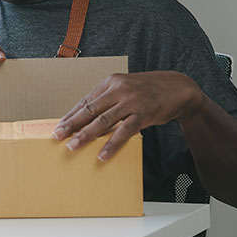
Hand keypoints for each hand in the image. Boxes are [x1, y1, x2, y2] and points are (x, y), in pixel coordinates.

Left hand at [52, 71, 205, 159]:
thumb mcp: (126, 88)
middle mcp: (118, 89)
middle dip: (71, 124)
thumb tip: (89, 118)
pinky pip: (124, 131)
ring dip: (86, 135)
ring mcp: (130, 101)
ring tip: (73, 146)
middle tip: (58, 135)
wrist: (178, 88)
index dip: (71, 114)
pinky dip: (111, 144)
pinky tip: (102, 155)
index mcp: (111, 81)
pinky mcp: (143, 113)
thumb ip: (109, 99)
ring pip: (103, 120)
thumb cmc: (149, 90)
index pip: (86, 100)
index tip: (58, 125)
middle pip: (90, 109)